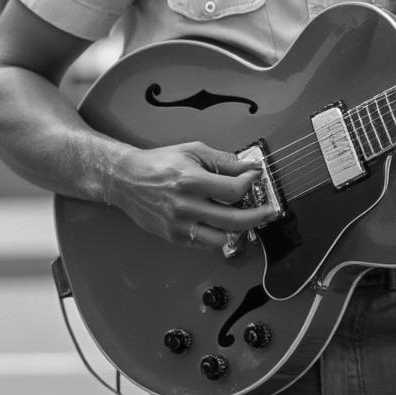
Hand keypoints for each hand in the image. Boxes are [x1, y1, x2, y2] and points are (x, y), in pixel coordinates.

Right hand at [106, 141, 275, 248]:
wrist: (126, 179)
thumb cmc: (159, 163)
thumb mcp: (193, 151)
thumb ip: (223, 160)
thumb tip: (249, 167)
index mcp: (191, 181)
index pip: (234, 191)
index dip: (251, 184)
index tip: (255, 178)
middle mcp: (186, 206)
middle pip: (234, 220)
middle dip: (258, 215)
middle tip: (269, 210)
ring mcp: (179, 225)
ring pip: (221, 238)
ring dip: (235, 228)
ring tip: (239, 215)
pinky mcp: (174, 236)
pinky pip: (204, 243)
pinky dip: (216, 234)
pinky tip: (218, 221)